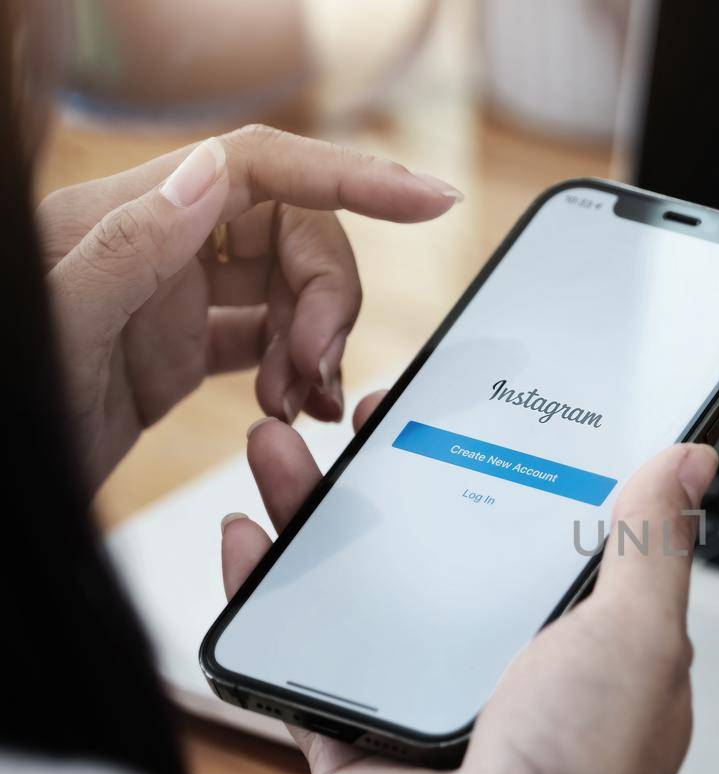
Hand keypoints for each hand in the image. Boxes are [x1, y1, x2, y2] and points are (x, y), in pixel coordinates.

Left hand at [38, 125, 461, 487]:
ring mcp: (171, 298)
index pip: (262, 168)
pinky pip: (266, 340)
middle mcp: (157, 247)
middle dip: (328, 297)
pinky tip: (297, 409)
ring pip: (287, 289)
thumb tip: (216, 173)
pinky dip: (297, 370)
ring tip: (299, 403)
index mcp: (126, 218)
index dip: (352, 175)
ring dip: (315, 342)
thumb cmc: (7, 403)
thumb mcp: (64, 325)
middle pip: (292, 234)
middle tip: (318, 366)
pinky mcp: (179, 349)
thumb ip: (133, 245)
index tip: (425, 201)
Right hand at [220, 398, 717, 773]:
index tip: (471, 406)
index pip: (546, 525)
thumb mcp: (640, 635)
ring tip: (289, 447)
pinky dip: (268, 593)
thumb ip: (652, 545)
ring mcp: (425, 692)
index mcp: (586, 638)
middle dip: (400, 473)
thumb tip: (690, 462)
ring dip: (321, 513)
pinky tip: (246, 535)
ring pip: (364, 582)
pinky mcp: (355, 728)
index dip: (508, 460)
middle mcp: (507, 661)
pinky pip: (302, 647)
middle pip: (442, 541)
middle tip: (368, 417)